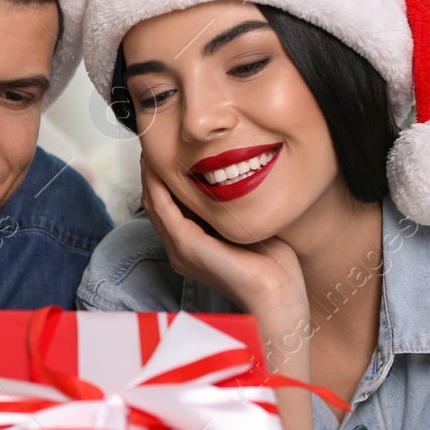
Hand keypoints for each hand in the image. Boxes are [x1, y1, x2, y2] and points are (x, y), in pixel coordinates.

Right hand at [139, 158, 306, 321]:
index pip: (168, 205)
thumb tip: (237, 175)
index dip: (164, 175)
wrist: (278, 294)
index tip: (169, 145)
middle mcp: (179, 248)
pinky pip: (164, 207)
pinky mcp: (187, 246)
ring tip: (154, 144)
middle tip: (155, 136)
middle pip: (155, 200)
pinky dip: (159, 184)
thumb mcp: (247, 226)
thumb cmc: (273, 263)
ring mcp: (180, 249)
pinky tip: (162, 163)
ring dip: (152, 172)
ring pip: (154, 201)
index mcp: (191, 246)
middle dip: (153, 169)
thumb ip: (234, 207)